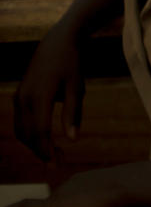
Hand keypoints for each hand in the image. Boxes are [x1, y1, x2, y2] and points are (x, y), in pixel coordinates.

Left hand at [0, 167, 132, 206]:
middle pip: (59, 202)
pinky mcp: (54, 206)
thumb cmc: (136, 191)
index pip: (73, 194)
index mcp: (87, 180)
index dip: (72, 205)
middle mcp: (71, 183)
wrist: (130, 184)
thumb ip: (124, 201)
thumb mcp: (129, 197)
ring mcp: (62, 193)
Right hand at [13, 25, 84, 161]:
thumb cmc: (72, 64)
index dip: (47, 150)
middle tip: (60, 162)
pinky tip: (44, 140)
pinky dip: (30, 134)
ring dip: (34, 145)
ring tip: (54, 154)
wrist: (58, 42)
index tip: (57, 164)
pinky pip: (20, 122)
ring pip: (21, 131)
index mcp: (40, 96)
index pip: (40, 132)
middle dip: (42, 151)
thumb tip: (72, 139)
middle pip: (28, 135)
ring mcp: (18, 97)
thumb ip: (73, 113)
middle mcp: (24, 98)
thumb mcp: (76, 87)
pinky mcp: (18, 96)